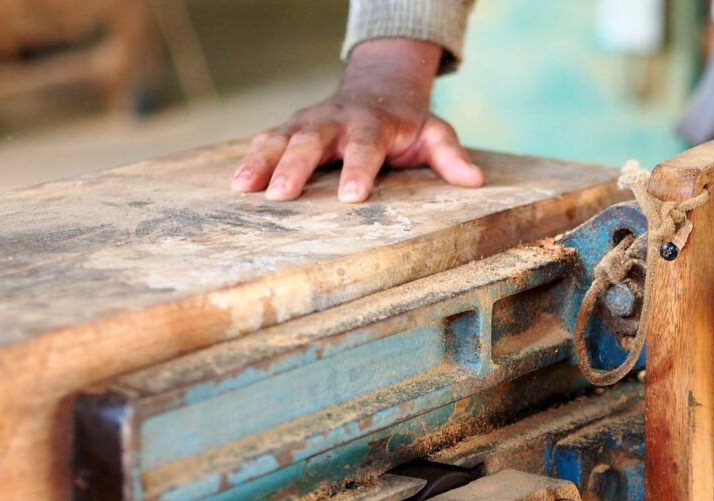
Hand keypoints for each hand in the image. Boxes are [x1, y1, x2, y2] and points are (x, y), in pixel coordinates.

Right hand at [230, 38, 482, 201]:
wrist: (377, 91)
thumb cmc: (407, 125)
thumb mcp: (435, 134)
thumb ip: (451, 157)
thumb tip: (475, 181)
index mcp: (373, 124)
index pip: (366, 147)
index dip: (358, 170)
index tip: (352, 197)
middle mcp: (336, 121)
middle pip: (312, 142)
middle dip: (296, 168)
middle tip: (282, 197)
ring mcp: (309, 123)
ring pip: (282, 139)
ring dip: (263, 163)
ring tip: (245, 189)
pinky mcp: (290, 129)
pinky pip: (267, 142)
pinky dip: (251, 160)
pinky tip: (238, 185)